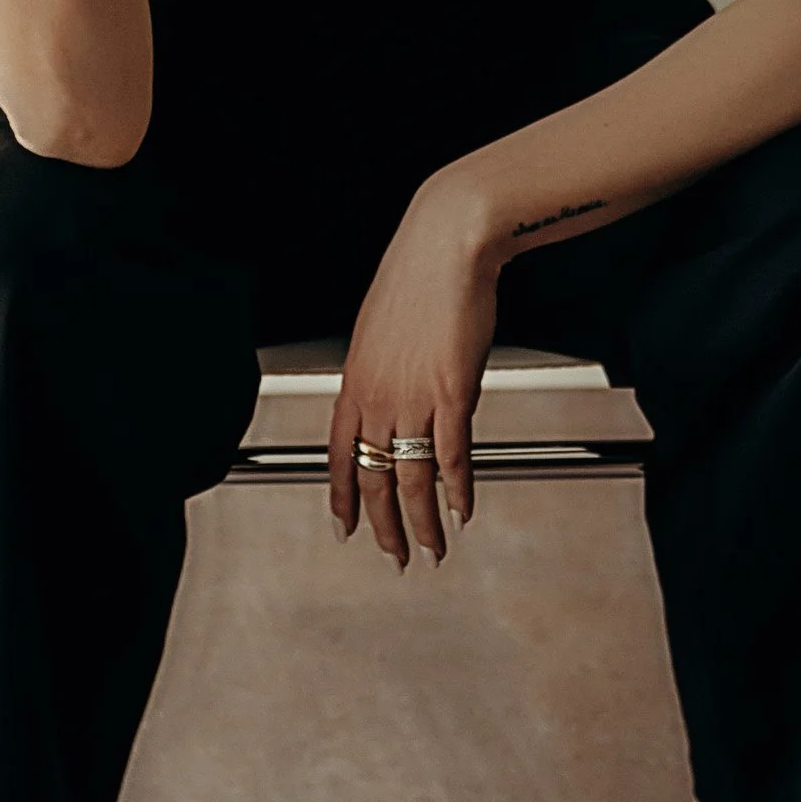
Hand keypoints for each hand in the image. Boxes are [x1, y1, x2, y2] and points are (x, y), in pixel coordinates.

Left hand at [328, 175, 498, 568]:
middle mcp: (377, 395)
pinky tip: (462, 510)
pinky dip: (458, 489)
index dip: (341, 496)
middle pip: (374, 478)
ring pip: (413, 478)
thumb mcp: (379, 328)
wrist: (445, 245)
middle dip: (383, 526)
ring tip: (433, 549)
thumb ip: (380, 369)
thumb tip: (386, 389)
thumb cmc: (417, 277)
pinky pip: (452, 456)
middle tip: (394, 556)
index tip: (344, 527)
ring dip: (423, 522)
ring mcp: (413, 397)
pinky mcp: (452, 393)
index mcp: (355, 380)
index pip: (337, 454)